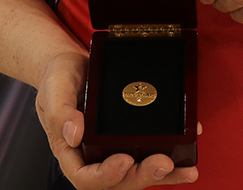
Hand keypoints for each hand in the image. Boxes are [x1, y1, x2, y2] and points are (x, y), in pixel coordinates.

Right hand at [35, 52, 198, 187]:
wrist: (71, 64)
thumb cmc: (59, 78)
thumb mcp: (54, 89)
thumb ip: (60, 112)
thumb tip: (74, 134)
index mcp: (71, 151)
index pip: (85, 177)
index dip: (106, 175)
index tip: (125, 160)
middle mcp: (92, 156)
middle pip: (118, 180)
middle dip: (141, 175)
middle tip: (163, 163)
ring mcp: (112, 149)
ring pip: (137, 172)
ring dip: (163, 175)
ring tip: (185, 170)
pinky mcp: (128, 139)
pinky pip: (148, 154)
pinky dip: (171, 159)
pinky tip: (188, 157)